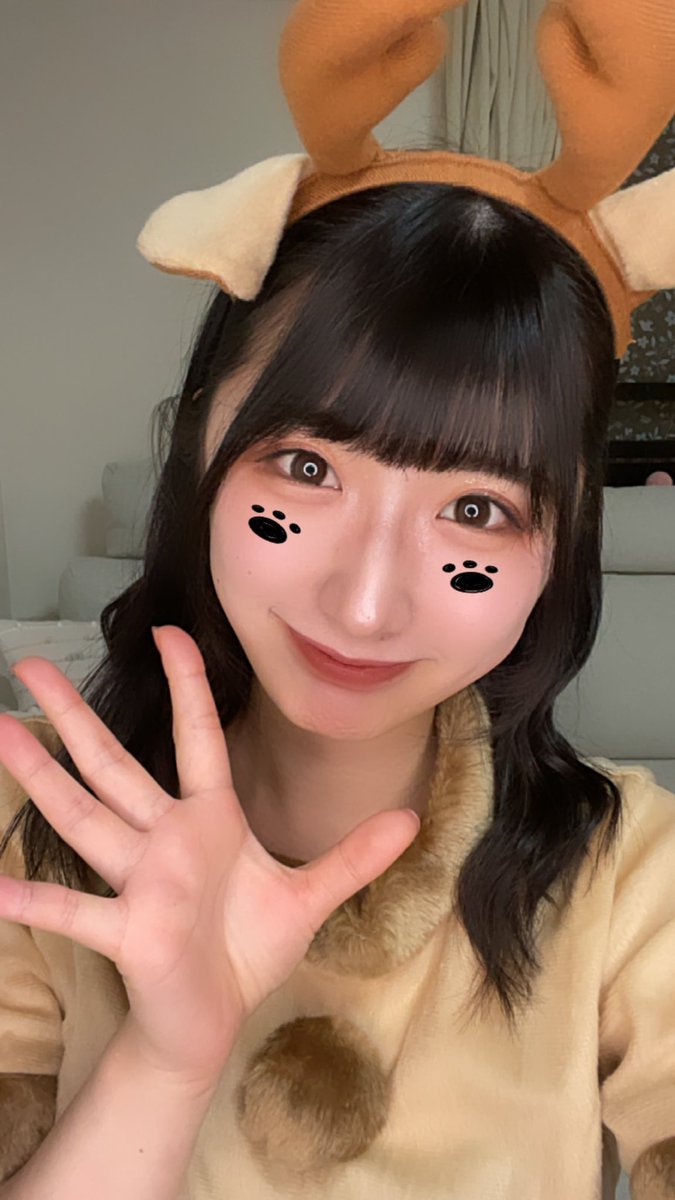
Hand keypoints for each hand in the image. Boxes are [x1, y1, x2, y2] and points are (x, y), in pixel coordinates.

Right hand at [0, 626, 419, 1087]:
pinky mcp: (127, 931)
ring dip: (40, 775)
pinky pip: (74, 911)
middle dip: (73, 715)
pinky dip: (33, 901)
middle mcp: (164, 839)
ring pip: (83, 815)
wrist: (216, 1021)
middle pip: (112, 764)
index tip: (171, 633)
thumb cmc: (248, 951)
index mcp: (209, 820)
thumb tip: (411, 819)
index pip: (197, 738)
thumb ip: (354, 857)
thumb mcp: (309, 897)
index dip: (187, 685)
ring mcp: (139, 881)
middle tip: (27, 664)